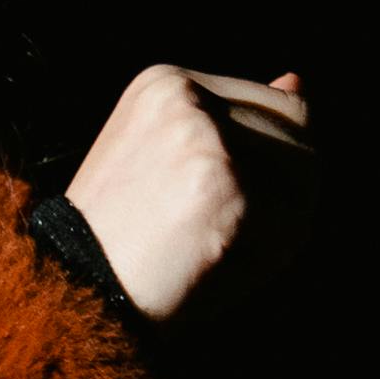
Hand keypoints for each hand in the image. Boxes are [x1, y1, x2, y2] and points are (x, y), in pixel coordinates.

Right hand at [61, 64, 314, 318]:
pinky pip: (294, 222)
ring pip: (306, 174)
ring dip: (279, 224)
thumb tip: (298, 81)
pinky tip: (212, 266)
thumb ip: (239, 121)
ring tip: (212, 247)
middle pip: (299, 131)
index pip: (276, 106)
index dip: (270, 169)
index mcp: (166, 82)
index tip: (215, 205)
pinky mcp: (226, 186)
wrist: (73, 297)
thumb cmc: (127, 241)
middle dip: (282, 192)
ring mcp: (207, 139)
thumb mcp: (177, 162)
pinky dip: (267, 257)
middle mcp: (186, 95)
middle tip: (215, 232)